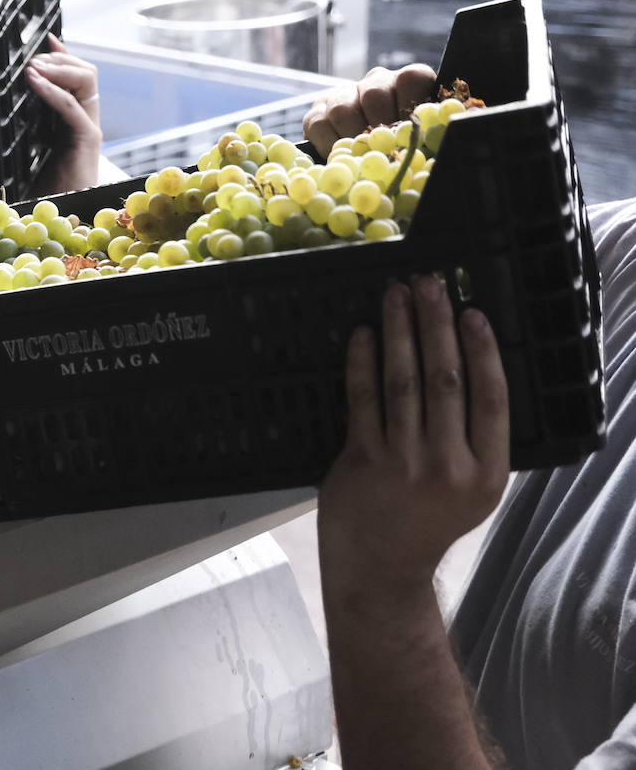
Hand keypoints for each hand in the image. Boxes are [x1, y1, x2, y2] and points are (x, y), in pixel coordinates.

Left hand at [26, 34, 101, 193]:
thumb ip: (21, 124)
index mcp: (71, 119)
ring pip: (86, 80)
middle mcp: (84, 119)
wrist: (56, 216)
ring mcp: (88, 127)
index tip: (42, 39)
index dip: (62, 55)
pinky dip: (53, 90)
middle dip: (59, 58)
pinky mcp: (87, 139)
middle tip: (31, 58)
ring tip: (32, 66)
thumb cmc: (40, 188)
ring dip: (58, 67)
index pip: (75, 76)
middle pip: (85, 71)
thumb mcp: (25, 147)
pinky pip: (72, 106)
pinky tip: (33, 81)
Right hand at [303, 64, 437, 158]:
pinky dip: (329, 145)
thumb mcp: (422, 140)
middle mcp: (377, 81)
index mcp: (408, 82)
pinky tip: (341, 155)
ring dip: (352, 139)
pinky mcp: (318, 110)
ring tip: (362, 157)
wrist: (364, 160)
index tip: (408, 131)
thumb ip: (430, 135)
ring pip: (343, 109)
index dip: (410, 105)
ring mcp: (345, 94)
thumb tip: (441, 144)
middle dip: (379, 128)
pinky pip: (319, 123)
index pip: (412, 78)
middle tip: (384, 151)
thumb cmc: (400, 151)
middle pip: (374, 93)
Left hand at [318, 276, 509, 604]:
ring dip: (399, 332)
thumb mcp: (470, 492)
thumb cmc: (423, 523)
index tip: (473, 312)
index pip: (492, 399)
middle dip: (436, 325)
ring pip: (403, 382)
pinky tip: (362, 335)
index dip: (483, 351)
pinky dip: (363, 362)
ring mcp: (403, 464)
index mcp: (487, 474)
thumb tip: (465, 370)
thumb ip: (472, 441)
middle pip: (446, 380)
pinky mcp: (362, 461)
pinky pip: (363, 399)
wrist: (379, 570)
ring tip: (395, 296)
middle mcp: (449, 467)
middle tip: (430, 284)